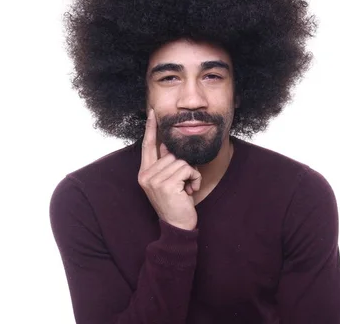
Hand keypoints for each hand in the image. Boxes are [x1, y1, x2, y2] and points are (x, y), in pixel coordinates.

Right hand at [137, 109, 201, 229]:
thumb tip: (167, 144)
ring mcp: (154, 180)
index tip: (153, 113)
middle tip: (184, 184)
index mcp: (144, 173)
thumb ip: (166, 164)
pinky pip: (187, 169)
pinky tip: (189, 191)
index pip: (147, 146)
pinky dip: (194, 178)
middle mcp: (146, 175)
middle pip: (172, 153)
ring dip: (191, 174)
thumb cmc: (176, 202)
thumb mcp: (168, 182)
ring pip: (181, 161)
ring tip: (186, 189)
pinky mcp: (166, 184)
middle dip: (185, 166)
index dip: (151, 128)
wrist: (177, 225)